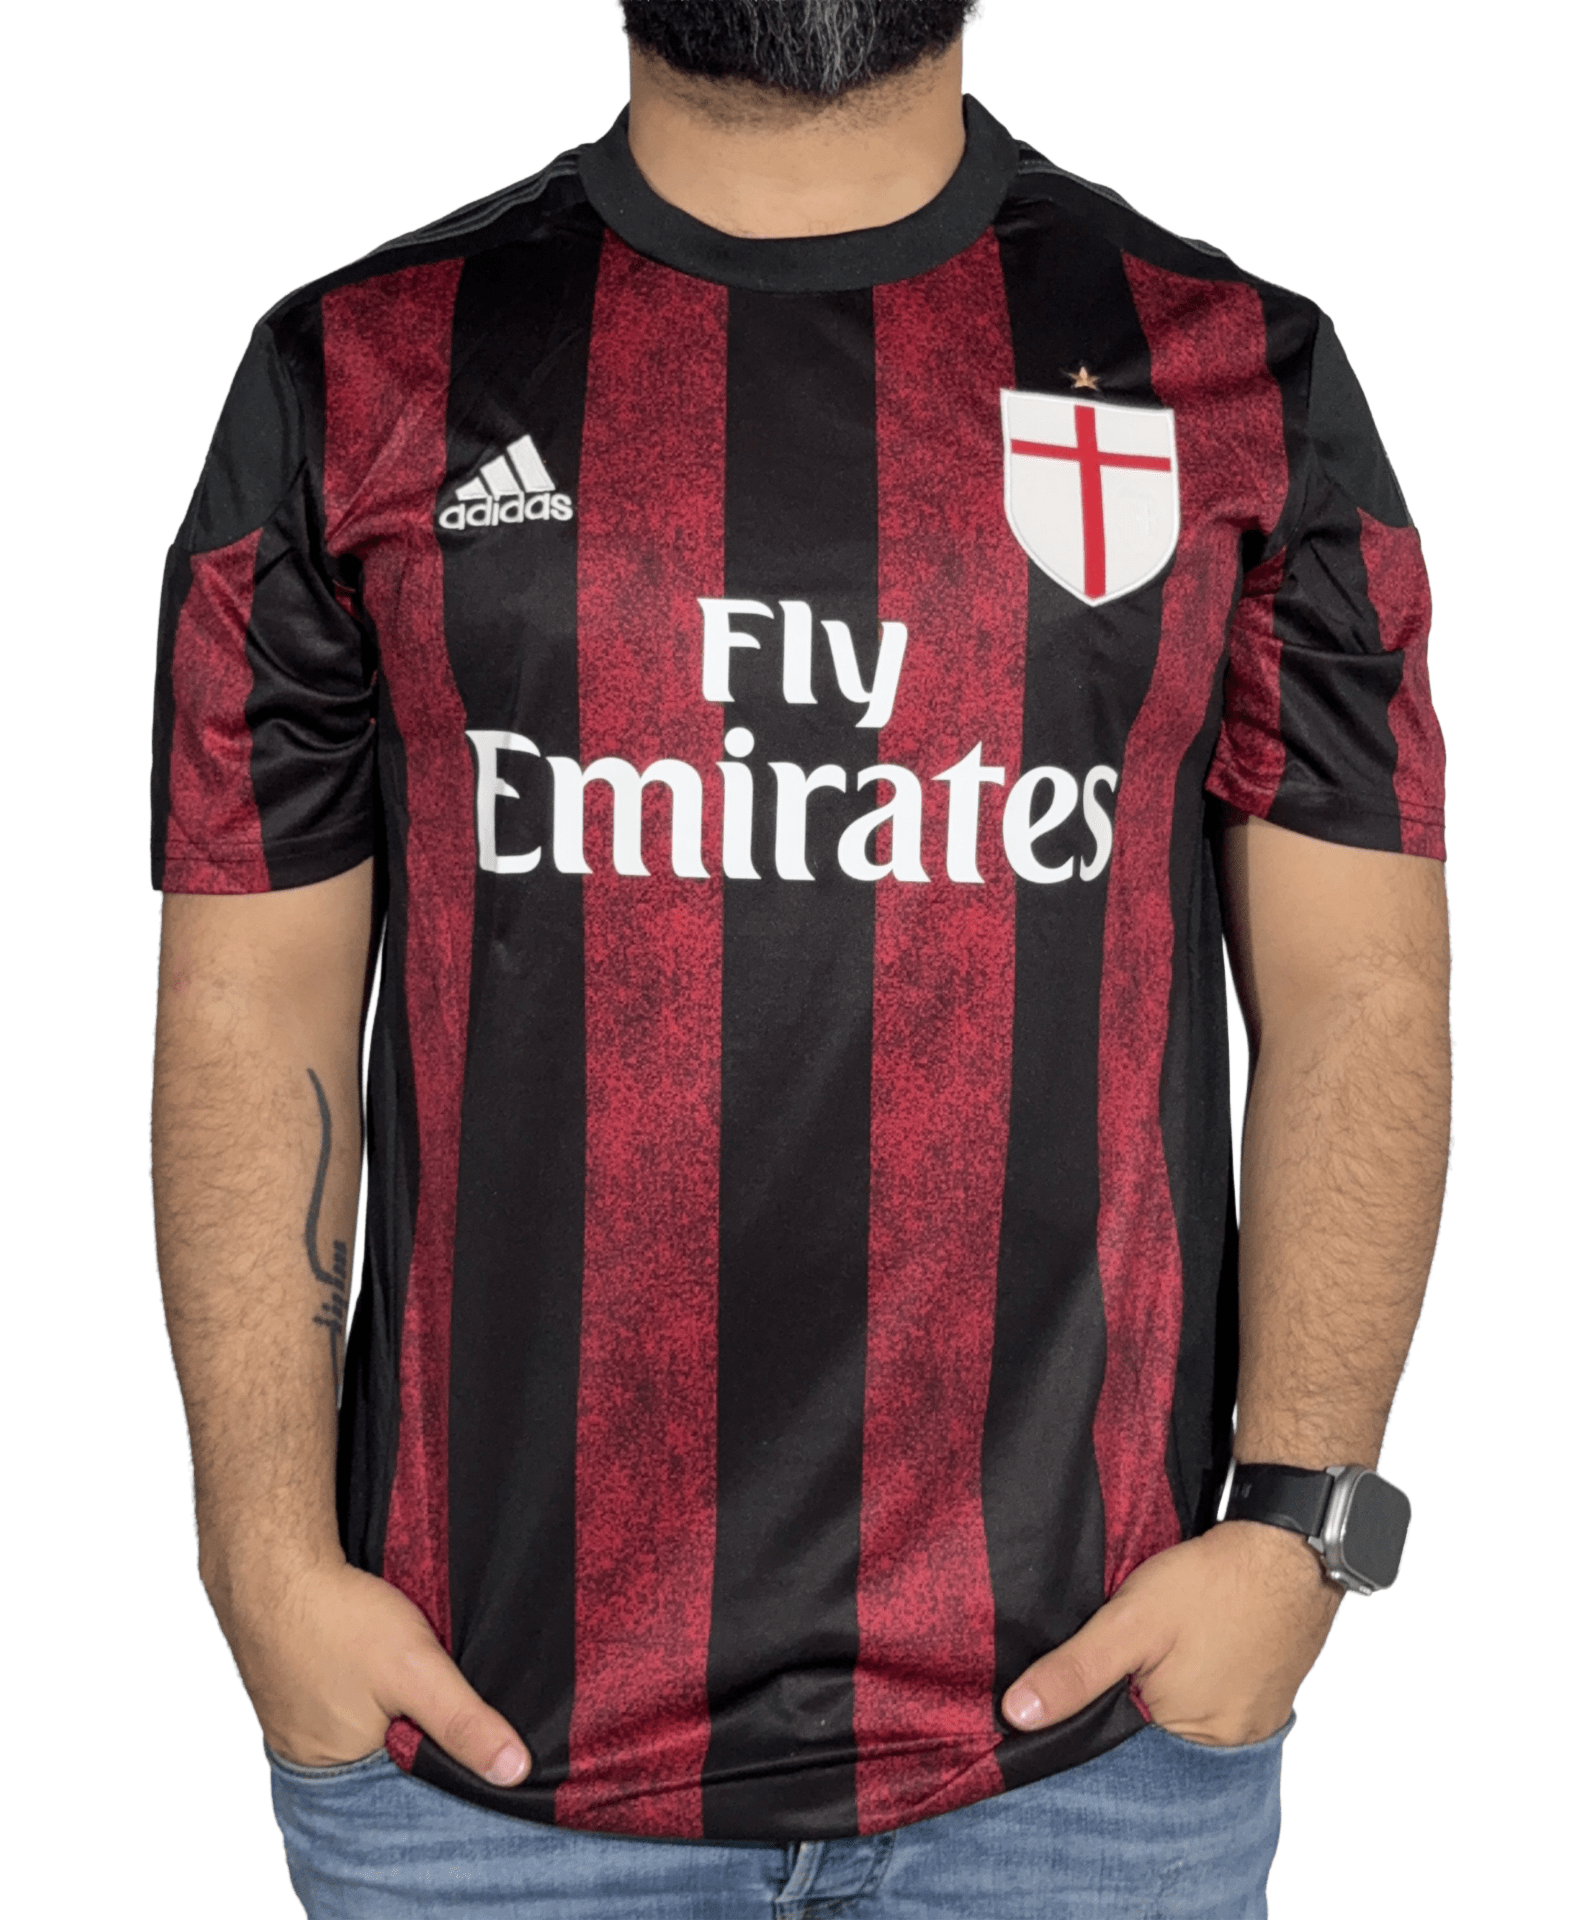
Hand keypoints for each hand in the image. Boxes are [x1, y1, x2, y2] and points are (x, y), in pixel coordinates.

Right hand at [217, 1557, 530, 1783]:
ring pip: (361, 1722)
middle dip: (414, 1728)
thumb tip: (514, 1773)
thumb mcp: (417, 1671)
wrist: (272, 1564)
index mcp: (339, 1772)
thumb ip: (463, 1723)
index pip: (406, 1784)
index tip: (474, 1732)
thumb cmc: (338, 1618)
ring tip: (403, 1667)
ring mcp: (293, 1718)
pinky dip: (358, 1681)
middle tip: (435, 1685)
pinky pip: (336, 1694)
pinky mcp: (289, 1681)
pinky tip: (370, 1653)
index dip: (442, 1759)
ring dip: (386, 1702)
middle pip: (383, 1755)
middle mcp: (310, 1756)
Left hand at [1001, 1521, 1340, 1746]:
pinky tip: (1195, 1644)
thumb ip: (1075, 1670)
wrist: (1287, 1544)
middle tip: (1134, 1648)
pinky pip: (1221, 1696)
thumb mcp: (1129, 1622)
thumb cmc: (1212, 1583)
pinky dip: (1203, 1675)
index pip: (1125, 1741)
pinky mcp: (1271, 1693)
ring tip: (1168, 1643)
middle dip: (1137, 1694)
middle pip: (1159, 1728)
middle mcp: (1230, 1742)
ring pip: (1189, 1711)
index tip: (1090, 1675)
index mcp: (1192, 1737)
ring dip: (1171, 1684)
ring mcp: (1257, 1719)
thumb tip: (1017, 1714)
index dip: (1101, 1709)